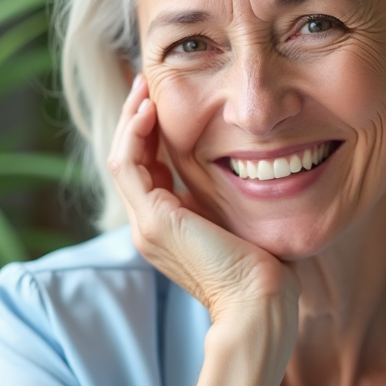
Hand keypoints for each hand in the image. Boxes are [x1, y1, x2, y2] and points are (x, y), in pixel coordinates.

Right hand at [107, 75, 298, 327]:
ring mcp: (147, 225)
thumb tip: (246, 159)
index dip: (150, 130)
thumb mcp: (239, 217)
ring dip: (130, 118)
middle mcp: (149, 226)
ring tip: (144, 86)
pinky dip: (134, 133)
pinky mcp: (154, 221)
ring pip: (122, 157)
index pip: (147, 167)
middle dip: (135, 117)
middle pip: (129, 158)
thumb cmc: (263, 268)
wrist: (260, 303)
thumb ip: (227, 193)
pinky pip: (129, 165)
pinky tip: (150, 109)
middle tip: (146, 81)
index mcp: (167, 225)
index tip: (161, 97)